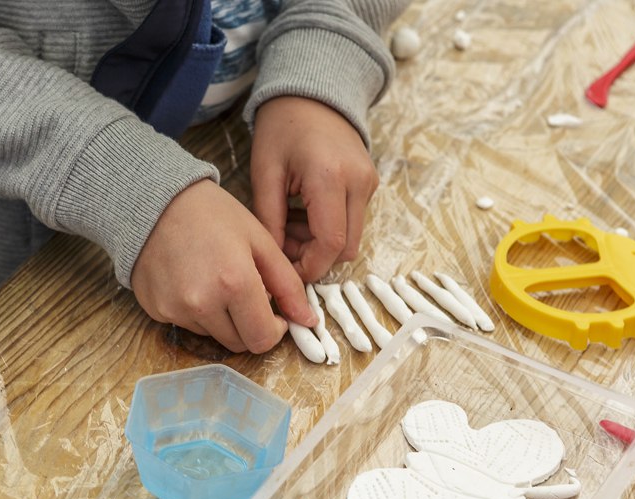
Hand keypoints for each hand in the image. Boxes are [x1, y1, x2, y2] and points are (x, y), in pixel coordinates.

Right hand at [132, 179, 315, 352]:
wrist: (154, 202)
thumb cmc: (211, 214)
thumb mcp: (259, 241)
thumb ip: (287, 284)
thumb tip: (307, 320)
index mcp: (234, 283)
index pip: (262, 339)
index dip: (275, 330)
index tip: (274, 313)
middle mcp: (202, 303)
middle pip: (238, 343)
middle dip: (250, 326)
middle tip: (246, 295)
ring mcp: (175, 309)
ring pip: (213, 335)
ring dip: (223, 318)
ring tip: (215, 281)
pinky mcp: (156, 310)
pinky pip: (187, 324)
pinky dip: (197, 312)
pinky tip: (192, 281)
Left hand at [252, 96, 377, 280]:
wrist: (311, 93)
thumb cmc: (281, 129)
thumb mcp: (264, 174)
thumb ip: (268, 220)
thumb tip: (273, 261)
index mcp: (329, 178)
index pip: (330, 244)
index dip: (308, 267)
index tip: (283, 270)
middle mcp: (358, 183)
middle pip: (345, 248)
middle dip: (313, 256)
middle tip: (281, 240)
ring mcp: (369, 183)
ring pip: (351, 238)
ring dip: (320, 243)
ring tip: (288, 223)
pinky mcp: (370, 183)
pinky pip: (353, 221)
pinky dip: (328, 227)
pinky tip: (302, 211)